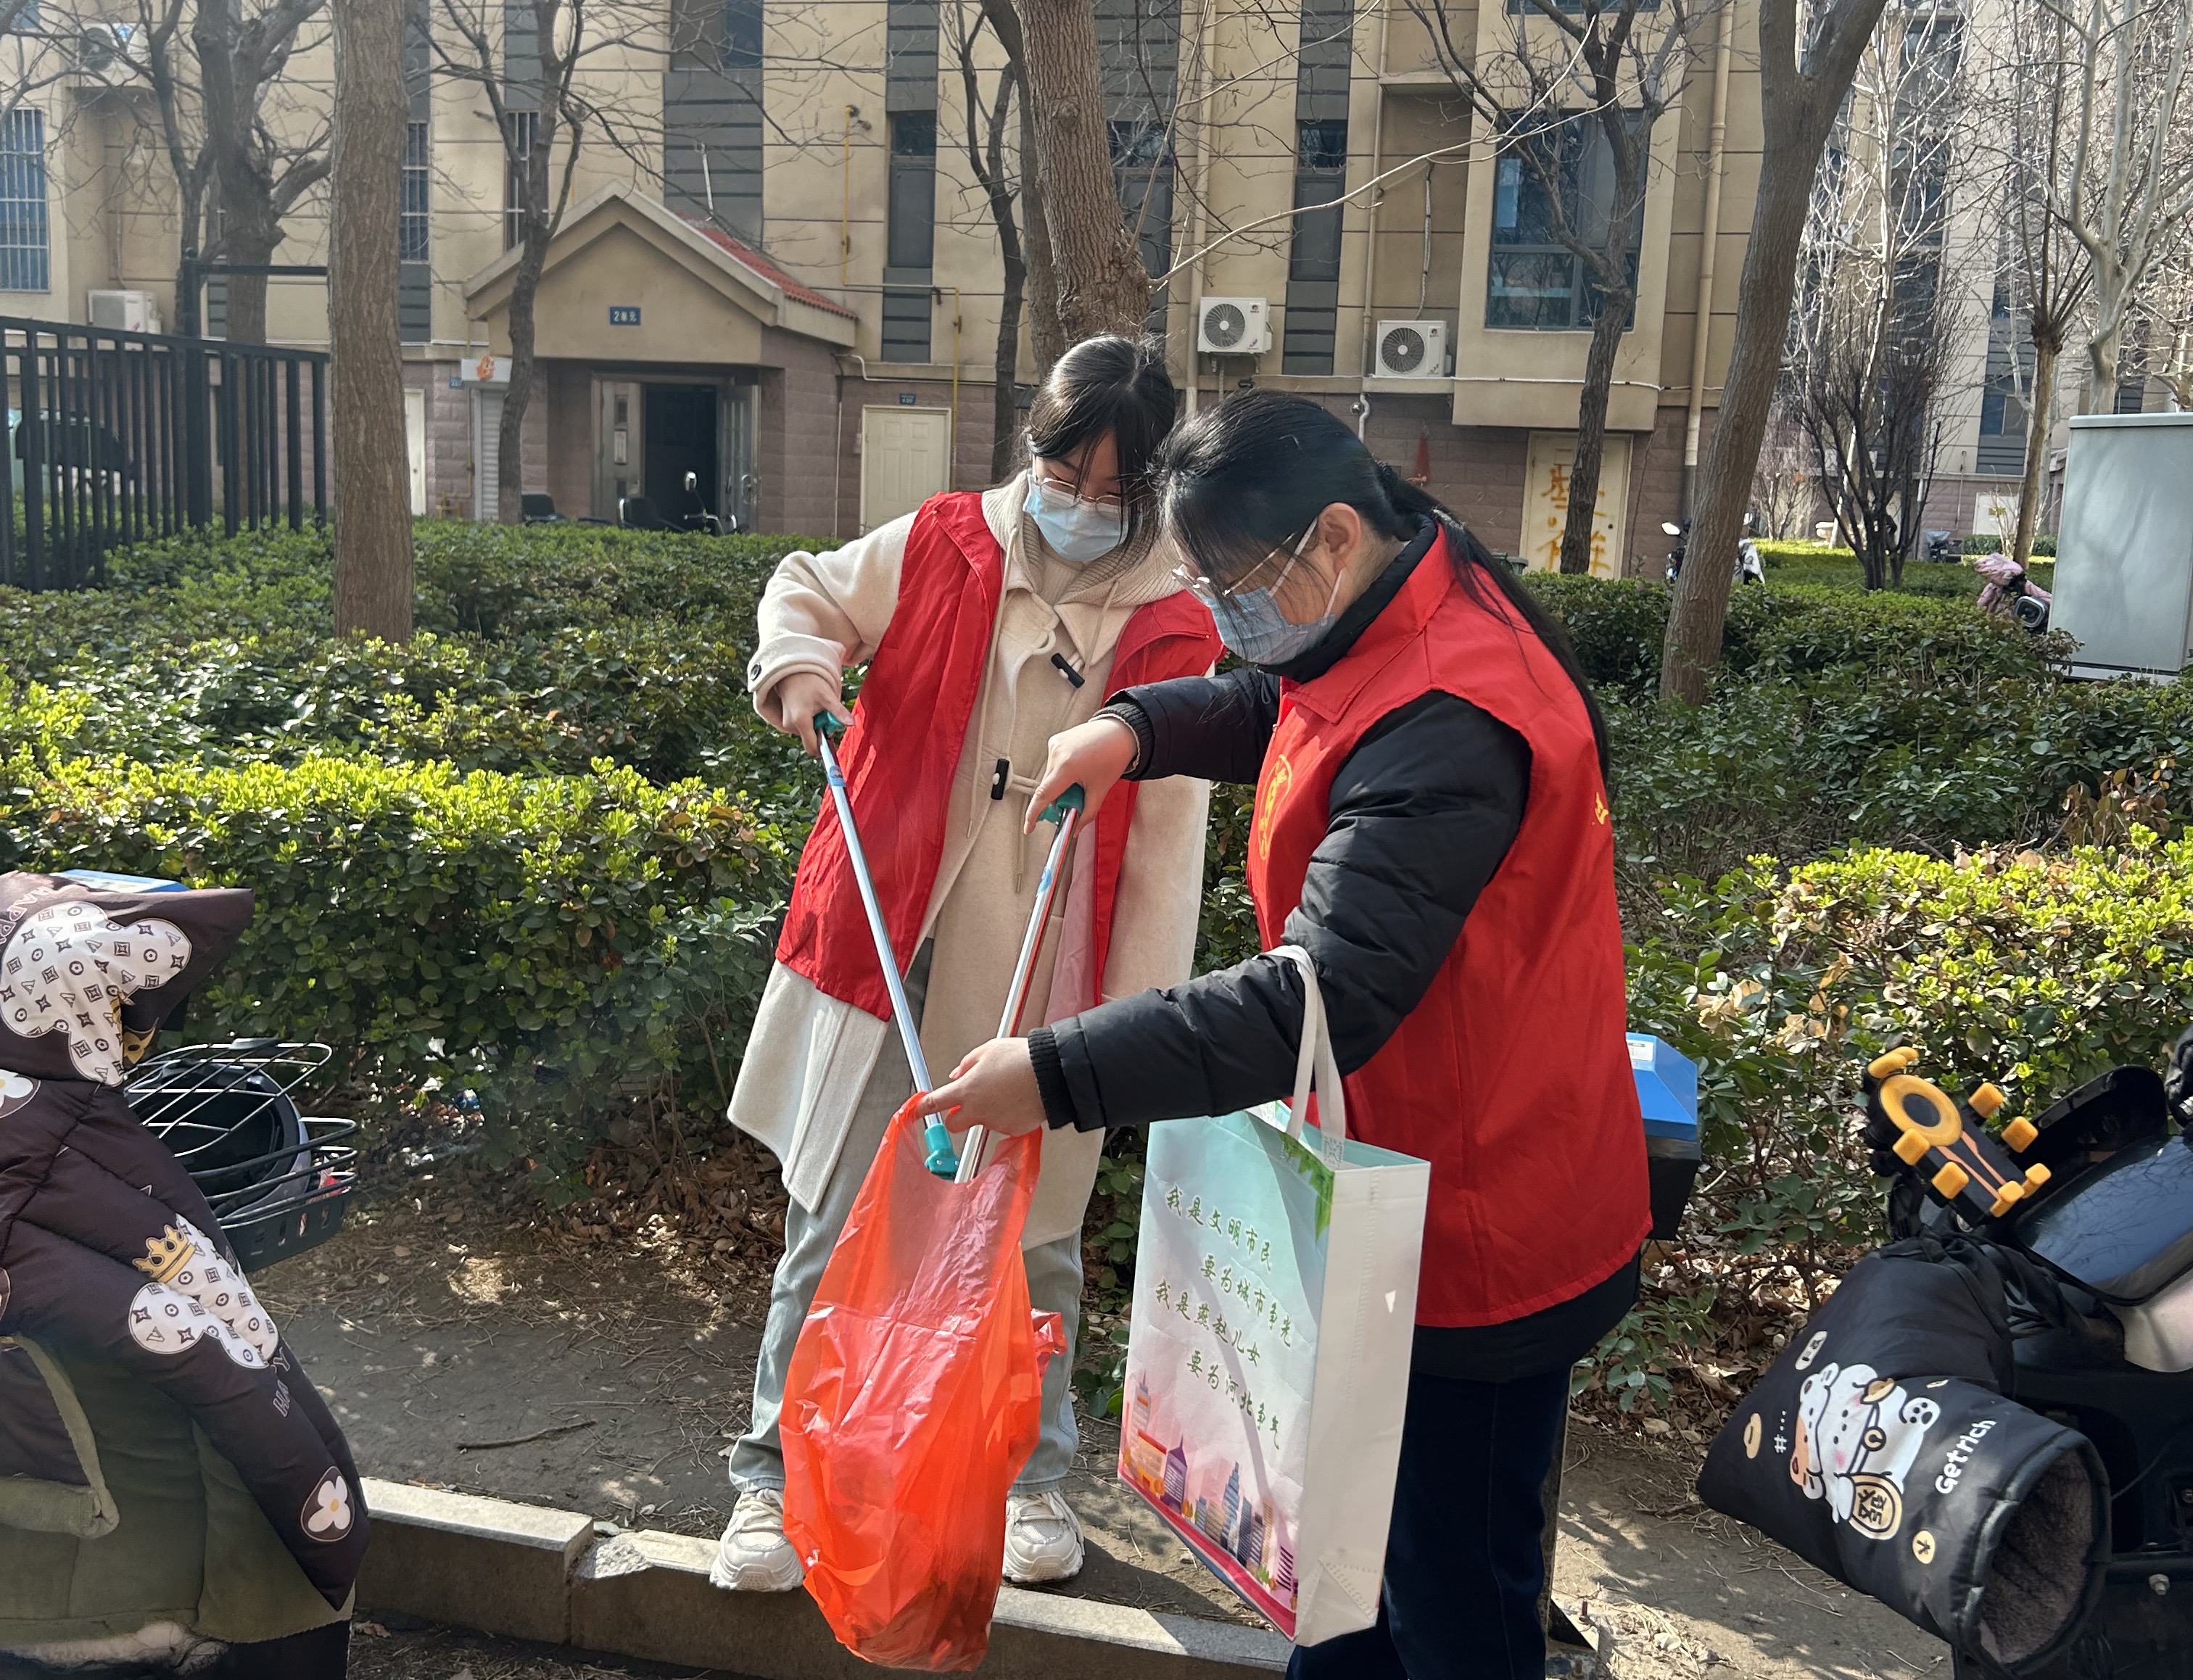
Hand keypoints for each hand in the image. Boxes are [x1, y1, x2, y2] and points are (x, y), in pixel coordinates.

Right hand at [765, 671, 849, 756]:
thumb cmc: (811, 681)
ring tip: (817, 708)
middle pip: (811, 740)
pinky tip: (810, 708)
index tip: (833, 740)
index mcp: (801, 721)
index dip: (824, 748)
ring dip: (815, 726)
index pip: (813, 747)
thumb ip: (839, 711)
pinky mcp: (786, 720)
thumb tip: (851, 724)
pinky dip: (809, 722)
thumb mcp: (827, 696)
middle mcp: (791, 725)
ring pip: (807, 733)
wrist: (794, 671)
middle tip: (825, 714)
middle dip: (821, 731)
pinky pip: (802, 728)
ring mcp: (787, 723)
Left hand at [916, 1038, 1047, 1136]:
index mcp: (966, 1089)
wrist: (1051, 1075)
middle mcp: (977, 1110)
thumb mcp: (988, 1050)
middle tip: (969, 1102)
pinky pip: (1004, 1125)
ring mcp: (995, 1123)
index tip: (915, 1111)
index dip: (922, 1108)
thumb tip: (957, 1074)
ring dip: (988, 1111)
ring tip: (1007, 1091)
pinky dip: (1008, 1116)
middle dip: (957, 1116)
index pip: (935, 1103)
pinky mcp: (1012, 1130)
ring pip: (982, 1122)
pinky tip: (1019, 1100)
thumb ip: (967, 1063)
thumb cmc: (1021, 1059)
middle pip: (953, 1124)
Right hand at [1025, 715, 1137, 834]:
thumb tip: (1076, 828)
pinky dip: (1061, 771)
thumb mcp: (1101, 789)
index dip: (1034, 814)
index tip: (1029, 827)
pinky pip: (1053, 764)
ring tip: (1081, 778)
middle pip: (1047, 787)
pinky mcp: (1055, 741)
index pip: (1044, 795)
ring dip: (1060, 784)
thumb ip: (1087, 813)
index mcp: (1067, 766)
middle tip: (1076, 798)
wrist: (1120, 732)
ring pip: (1050, 777)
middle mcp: (1057, 753)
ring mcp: (1054, 745)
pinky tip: (1078, 766)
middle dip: (1058, 798)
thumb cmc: (1113, 756)